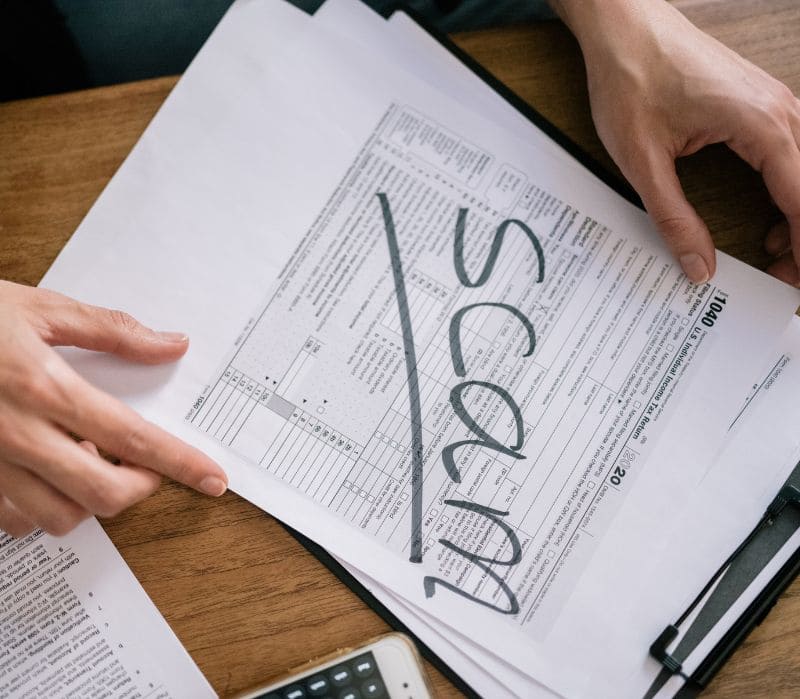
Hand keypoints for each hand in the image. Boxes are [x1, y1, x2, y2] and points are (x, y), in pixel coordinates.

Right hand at [0, 281, 226, 537]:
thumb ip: (112, 330)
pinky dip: (41, 507)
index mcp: (44, 387)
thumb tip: (171, 344)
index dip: (182, 463)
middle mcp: (16, 435)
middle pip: (103, 494)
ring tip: (87, 463)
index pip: (133, 438)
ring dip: (89, 500)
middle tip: (143, 467)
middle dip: (138, 488)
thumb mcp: (39, 310)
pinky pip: (13, 521)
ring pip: (59, 519)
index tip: (214, 480)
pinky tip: (44, 473)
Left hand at [550, 0, 799, 284]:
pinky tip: (766, 221)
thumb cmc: (631, 79)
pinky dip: (788, 195)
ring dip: (797, 219)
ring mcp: (776, 106)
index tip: (792, 286)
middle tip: (780, 279)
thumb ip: (673, 218)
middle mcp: (782, 112)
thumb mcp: (642, 161)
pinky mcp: (760, 108)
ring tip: (771, 256)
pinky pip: (791, 159)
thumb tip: (699, 268)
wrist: (625, 26)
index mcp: (762, 125)